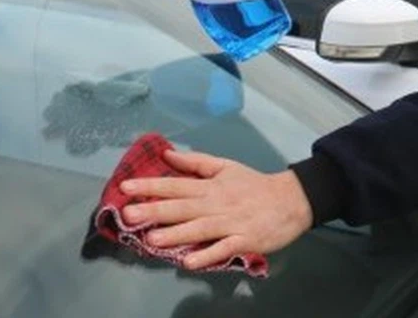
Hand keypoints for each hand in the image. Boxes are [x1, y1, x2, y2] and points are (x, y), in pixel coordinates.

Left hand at [120, 150, 313, 269]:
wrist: (291, 200)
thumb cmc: (254, 184)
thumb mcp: (226, 166)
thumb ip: (196, 162)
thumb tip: (167, 154)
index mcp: (211, 185)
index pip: (176, 184)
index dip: (151, 186)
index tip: (126, 188)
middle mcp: (217, 203)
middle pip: (183, 206)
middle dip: (155, 210)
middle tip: (129, 215)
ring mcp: (231, 222)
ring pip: (200, 228)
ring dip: (176, 234)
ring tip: (152, 239)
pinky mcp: (244, 240)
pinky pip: (224, 248)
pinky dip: (208, 255)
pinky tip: (190, 262)